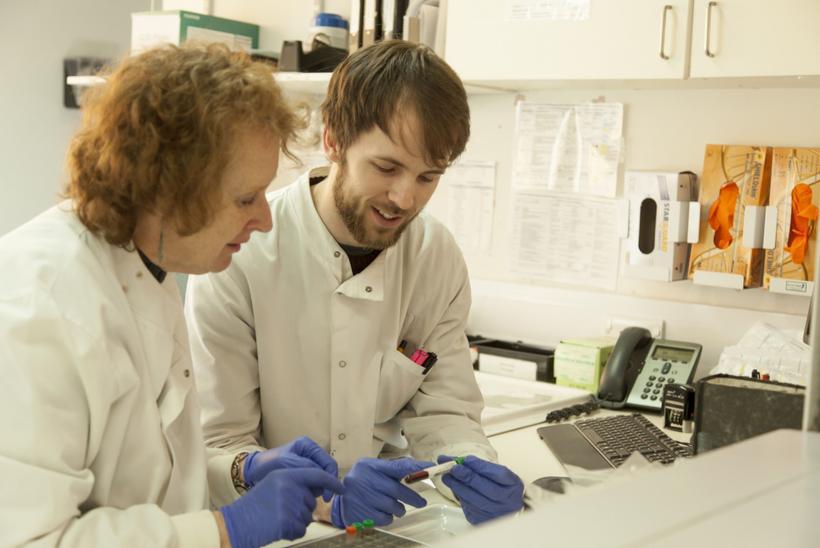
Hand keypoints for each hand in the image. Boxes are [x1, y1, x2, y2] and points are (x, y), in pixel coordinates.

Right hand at [220, 468, 343, 547]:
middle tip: (279, 510)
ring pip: (307, 517)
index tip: (342, 489)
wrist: (235, 523)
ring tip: (276, 518)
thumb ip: (294, 482)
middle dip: (301, 509)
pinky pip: (301, 529)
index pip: (317, 475)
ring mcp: (289, 505)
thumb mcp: (273, 483)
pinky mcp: (287, 522)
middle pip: (311, 501)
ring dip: (296, 521)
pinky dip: (292, 532)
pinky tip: (277, 528)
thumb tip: (319, 488)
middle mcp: (289, 487)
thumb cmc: (255, 505)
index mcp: (286, 474)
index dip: (332, 482)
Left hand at [245, 436, 337, 500]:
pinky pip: (313, 485)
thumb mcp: (285, 463)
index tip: (327, 496)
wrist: (253, 472)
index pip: (329, 463)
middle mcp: (310, 454)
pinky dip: (311, 492)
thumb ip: (304, 466)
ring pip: (321, 480)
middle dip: (323, 486)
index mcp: (308, 445)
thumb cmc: (267, 464)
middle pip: (327, 472)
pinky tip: (302, 496)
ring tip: (305, 496)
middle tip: (318, 499)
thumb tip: (321, 474)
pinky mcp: (303, 475)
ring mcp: (307, 465)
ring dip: (317, 490)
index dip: (331, 479)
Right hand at [331, 457, 432, 526]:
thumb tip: (418, 470)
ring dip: (399, 508)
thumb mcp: (373, 469)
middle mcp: (365, 480)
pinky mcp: (361, 513)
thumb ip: (392, 470)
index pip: (397, 466)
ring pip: (393, 506)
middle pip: (397, 490)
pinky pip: (385, 518)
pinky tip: (382, 511)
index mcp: (370, 466)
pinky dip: (389, 517)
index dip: (416, 467)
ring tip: (394, 506)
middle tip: (421, 502)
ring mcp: (362, 497)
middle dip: (412, 497)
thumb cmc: (363, 481)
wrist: (340, 498)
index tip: (430, 467)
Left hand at [438, 455, 523, 524]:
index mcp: (513, 484)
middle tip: (453, 468)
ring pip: (473, 499)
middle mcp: (506, 500)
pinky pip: (467, 507)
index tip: (465, 459)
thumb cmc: (501, 487)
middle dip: (467, 476)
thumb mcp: (497, 473)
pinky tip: (454, 487)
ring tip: (447, 476)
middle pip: (485, 488)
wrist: (506, 509)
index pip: (497, 474)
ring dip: (457, 486)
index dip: (480, 467)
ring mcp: (494, 512)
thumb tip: (459, 460)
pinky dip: (459, 495)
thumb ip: (480, 466)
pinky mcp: (481, 520)